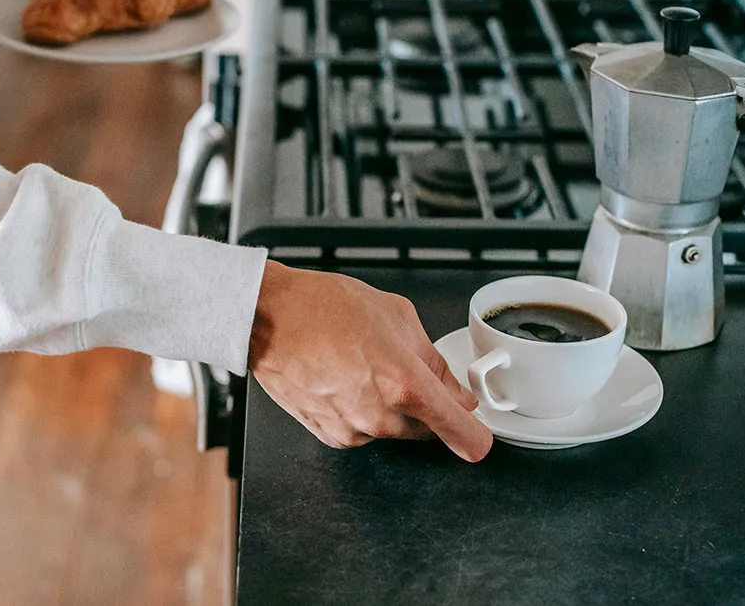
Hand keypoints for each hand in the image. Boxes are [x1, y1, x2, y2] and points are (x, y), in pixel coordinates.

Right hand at [249, 261, 492, 461]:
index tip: (476, 430)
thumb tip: (457, 392)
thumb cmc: (323, 308)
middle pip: (428, 429)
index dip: (476, 434)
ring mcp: (354, 431)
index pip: (465, 436)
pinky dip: (363, 411)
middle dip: (426, 406)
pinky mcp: (331, 435)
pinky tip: (344, 379)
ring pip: (395, 430)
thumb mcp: (398, 317)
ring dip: (391, 406)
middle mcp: (382, 417)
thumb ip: (436, 362)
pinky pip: (364, 431)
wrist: (267, 319)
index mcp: (407, 386)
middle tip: (399, 367)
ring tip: (363, 365)